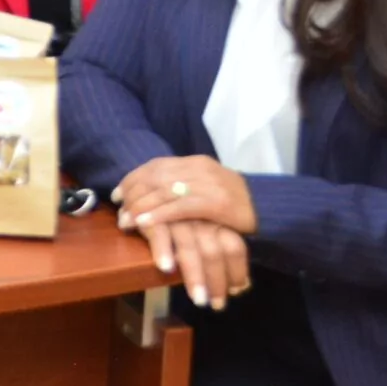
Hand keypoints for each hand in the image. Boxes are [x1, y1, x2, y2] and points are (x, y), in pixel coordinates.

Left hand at [116, 155, 256, 235]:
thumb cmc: (234, 203)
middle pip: (155, 177)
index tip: (116, 193)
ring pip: (164, 191)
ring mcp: (208, 184)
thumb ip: (182, 186)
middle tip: (117, 209)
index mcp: (195, 162)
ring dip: (140, 206)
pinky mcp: (216, 202)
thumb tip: (152, 193)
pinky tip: (143, 223)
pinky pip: (179, 208)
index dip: (133, 179)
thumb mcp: (206, 187)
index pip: (155, 166)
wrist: (269, 209)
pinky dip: (158, 215)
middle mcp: (199, 169)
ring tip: (125, 220)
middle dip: (132, 193)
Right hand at [138, 217, 252, 310]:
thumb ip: (221, 245)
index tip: (238, 292)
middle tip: (218, 307)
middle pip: (216, 252)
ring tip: (200, 301)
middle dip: (218, 281)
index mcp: (218, 217)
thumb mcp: (210, 222)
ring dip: (196, 277)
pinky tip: (167, 269)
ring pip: (192, 249)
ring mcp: (179, 216)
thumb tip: (241, 284)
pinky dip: (163, 251)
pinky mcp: (155, 214)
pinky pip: (160, 234)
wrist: (157, 179)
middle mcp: (201, 217)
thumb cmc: (189, 208)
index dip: (237, 272)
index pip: (235, 248)